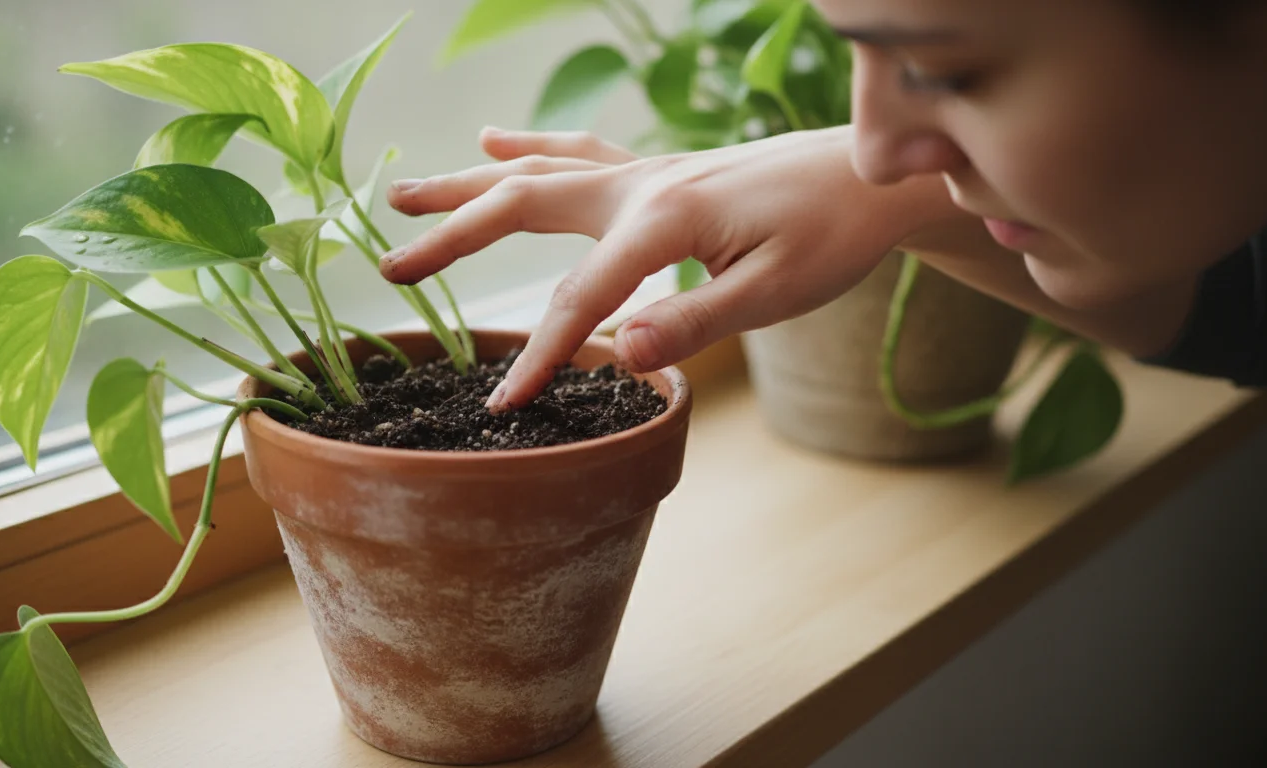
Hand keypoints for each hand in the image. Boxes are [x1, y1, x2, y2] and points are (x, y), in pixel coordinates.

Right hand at [383, 126, 949, 411]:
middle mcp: (642, 187)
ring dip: (469, 184)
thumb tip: (622, 354)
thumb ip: (694, 322)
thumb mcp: (774, 293)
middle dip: (453, 236)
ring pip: (538, 172)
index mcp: (663, 221)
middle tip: (391, 265)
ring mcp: (648, 172)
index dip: (541, 355)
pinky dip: (529, 149)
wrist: (875, 179)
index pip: (582, 299)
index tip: (499, 405)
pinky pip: (577, 156)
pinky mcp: (660, 172)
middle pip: (524, 206)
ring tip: (407, 193)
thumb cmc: (832, 236)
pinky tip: (496, 141)